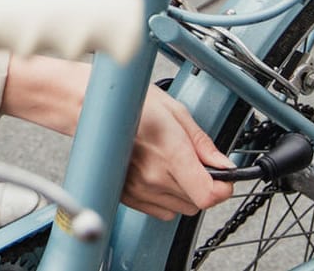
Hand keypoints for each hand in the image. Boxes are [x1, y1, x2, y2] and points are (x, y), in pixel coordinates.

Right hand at [0, 58, 233, 220]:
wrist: (89, 108)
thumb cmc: (128, 103)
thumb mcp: (175, 111)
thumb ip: (202, 142)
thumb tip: (223, 163)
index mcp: (169, 152)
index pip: (208, 194)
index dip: (223, 188)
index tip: (224, 178)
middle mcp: (153, 176)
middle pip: (198, 202)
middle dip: (204, 185)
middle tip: (195, 163)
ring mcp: (139, 189)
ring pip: (180, 208)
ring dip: (184, 191)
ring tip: (172, 164)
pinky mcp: (128, 196)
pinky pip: (161, 210)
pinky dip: (165, 196)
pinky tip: (157, 172)